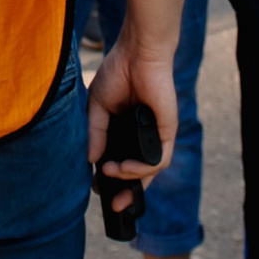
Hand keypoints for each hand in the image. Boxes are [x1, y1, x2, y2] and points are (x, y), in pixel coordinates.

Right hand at [85, 28, 176, 215]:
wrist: (138, 52)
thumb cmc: (118, 73)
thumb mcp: (97, 107)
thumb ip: (96, 134)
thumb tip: (91, 161)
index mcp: (124, 130)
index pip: (119, 163)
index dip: (110, 181)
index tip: (97, 191)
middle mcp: (141, 136)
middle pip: (138, 175)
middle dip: (126, 194)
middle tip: (113, 206)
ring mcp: (155, 135)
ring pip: (148, 171)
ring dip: (128, 178)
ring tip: (110, 173)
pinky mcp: (166, 131)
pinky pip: (158, 160)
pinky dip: (141, 169)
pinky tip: (124, 167)